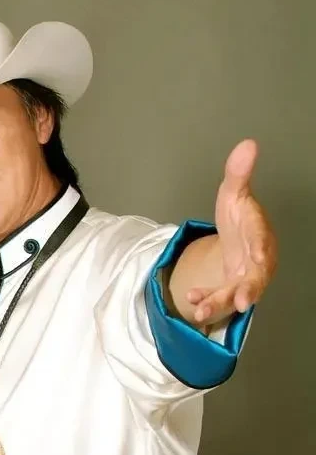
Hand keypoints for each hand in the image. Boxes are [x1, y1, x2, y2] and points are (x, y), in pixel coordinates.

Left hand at [185, 139, 277, 324]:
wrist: (235, 243)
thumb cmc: (239, 220)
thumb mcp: (233, 195)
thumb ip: (238, 174)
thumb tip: (247, 144)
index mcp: (259, 234)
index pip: (262, 239)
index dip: (261, 247)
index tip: (259, 255)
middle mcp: (257, 261)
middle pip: (256, 277)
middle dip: (249, 289)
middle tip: (243, 301)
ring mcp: (244, 279)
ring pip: (236, 294)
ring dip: (219, 303)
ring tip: (200, 310)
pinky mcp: (231, 291)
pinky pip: (220, 300)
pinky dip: (206, 301)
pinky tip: (191, 299)